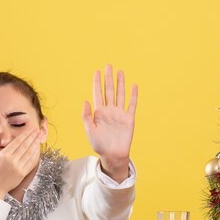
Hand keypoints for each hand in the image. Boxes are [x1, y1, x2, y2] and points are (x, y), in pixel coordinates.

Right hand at [0, 127, 41, 197]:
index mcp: (4, 155)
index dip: (25, 135)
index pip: (17, 141)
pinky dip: (35, 155)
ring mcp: (18, 167)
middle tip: (38, 131)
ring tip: (40, 137)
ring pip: (29, 153)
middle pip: (25, 145)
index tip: (31, 130)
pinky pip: (31, 162)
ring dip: (35, 144)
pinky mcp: (22, 173)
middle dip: (33, 137)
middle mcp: (12, 160)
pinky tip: (38, 149)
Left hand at [82, 65, 137, 182]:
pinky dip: (133, 95)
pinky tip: (133, 86)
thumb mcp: (90, 130)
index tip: (97, 71)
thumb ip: (86, 116)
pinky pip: (131, 105)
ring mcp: (119, 113)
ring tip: (120, 72)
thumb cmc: (99, 144)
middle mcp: (110, 110)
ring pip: (120, 94)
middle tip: (108, 65)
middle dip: (108, 78)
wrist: (113, 155)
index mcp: (99, 112)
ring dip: (120, 83)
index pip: (98, 93)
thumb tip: (85, 101)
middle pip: (109, 90)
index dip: (97, 82)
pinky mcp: (129, 118)